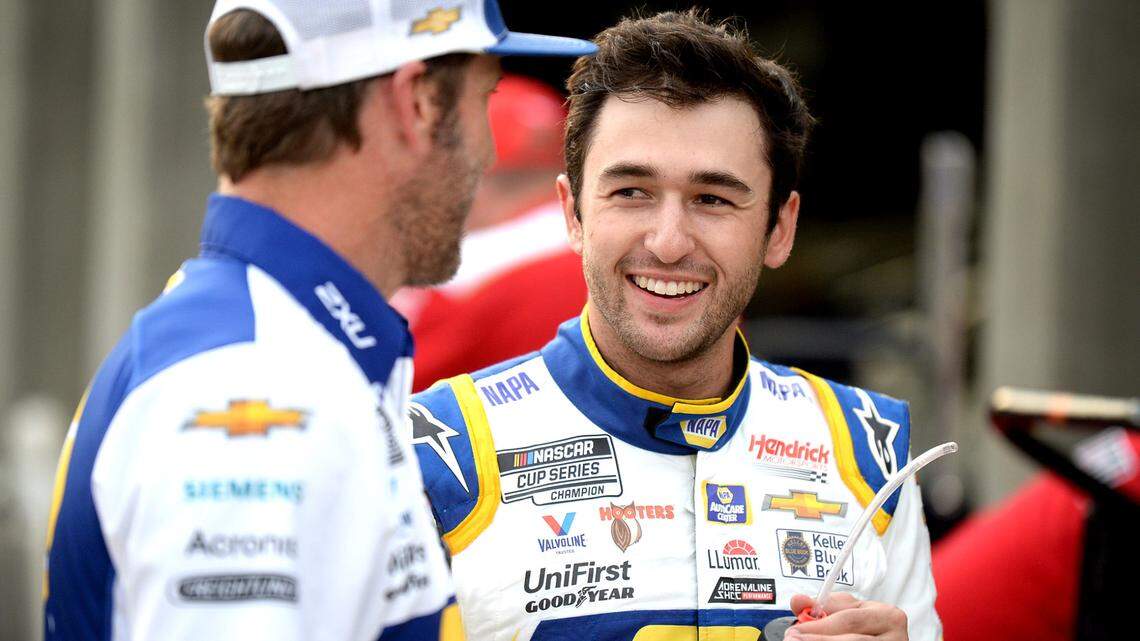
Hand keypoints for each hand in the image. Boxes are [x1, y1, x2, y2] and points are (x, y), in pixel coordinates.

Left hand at [784, 593, 907, 639]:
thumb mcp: (849, 612)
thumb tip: (798, 601)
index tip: (794, 630)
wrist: (881, 638)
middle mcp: (896, 637)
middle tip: (793, 639)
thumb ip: (824, 606)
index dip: (818, 625)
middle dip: (818, 639)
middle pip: (853, 640)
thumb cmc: (865, 628)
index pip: (848, 620)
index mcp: (888, 616)